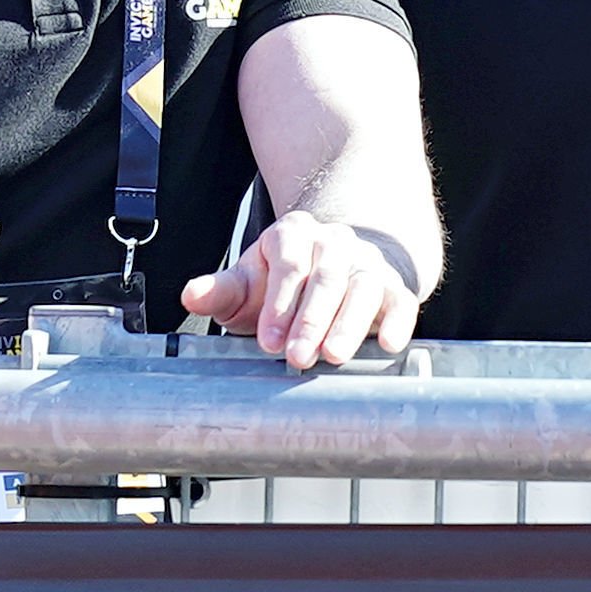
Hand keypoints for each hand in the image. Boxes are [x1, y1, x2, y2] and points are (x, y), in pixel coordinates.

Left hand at [181, 211, 420, 369]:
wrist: (333, 275)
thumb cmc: (282, 286)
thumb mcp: (247, 285)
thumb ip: (220, 291)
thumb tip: (190, 294)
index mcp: (293, 234)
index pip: (289, 262)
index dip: (278, 303)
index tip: (267, 340)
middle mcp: (334, 243)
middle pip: (326, 276)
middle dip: (311, 320)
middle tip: (297, 357)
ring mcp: (367, 262)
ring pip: (363, 286)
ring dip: (349, 323)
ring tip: (334, 356)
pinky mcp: (393, 287)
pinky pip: (400, 300)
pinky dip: (398, 322)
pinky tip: (388, 345)